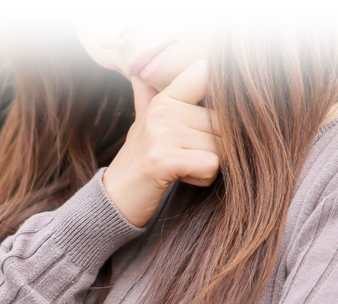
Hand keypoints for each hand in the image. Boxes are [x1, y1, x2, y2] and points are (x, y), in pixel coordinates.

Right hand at [102, 60, 222, 227]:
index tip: (213, 114)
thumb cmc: (138, 161)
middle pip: (223, 121)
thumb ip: (148, 97)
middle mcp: (163, 111)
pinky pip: (211, 164)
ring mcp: (162, 134)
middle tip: (188, 157)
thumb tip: (140, 74)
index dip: (221, 90)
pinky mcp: (164, 160)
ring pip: (220, 145)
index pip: (204, 72)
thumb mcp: (142, 123)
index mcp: (164, 99)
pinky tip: (182, 178)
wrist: (114, 197)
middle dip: (215, 145)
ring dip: (208, 164)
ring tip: (183, 169)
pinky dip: (203, 178)